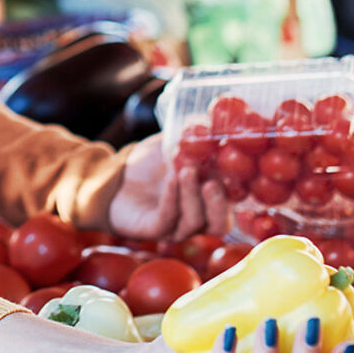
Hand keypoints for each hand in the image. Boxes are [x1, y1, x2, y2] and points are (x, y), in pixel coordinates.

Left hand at [107, 134, 230, 242]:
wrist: (116, 175)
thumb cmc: (150, 163)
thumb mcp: (173, 143)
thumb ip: (193, 135)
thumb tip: (212, 121)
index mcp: (210, 201)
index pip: (233, 205)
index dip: (238, 191)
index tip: (237, 169)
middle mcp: (198, 220)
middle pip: (220, 225)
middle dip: (218, 204)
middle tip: (212, 181)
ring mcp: (176, 228)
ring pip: (194, 222)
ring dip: (192, 195)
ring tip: (186, 170)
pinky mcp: (153, 231)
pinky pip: (167, 220)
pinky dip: (171, 198)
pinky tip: (171, 178)